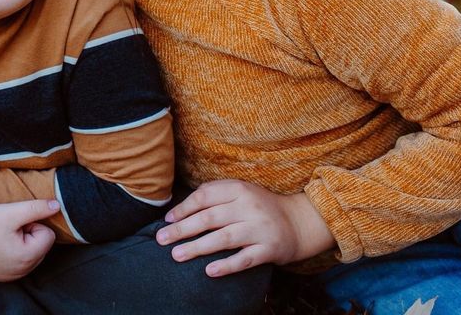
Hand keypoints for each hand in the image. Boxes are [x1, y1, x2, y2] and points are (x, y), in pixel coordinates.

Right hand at [0, 199, 59, 281]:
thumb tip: (57, 206)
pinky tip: (0, 246)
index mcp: (27, 257)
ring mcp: (13, 276)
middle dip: (29, 234)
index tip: (16, 223)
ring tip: (4, 237)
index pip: (48, 235)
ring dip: (22, 243)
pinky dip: (14, 253)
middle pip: (41, 246)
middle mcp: (23, 271)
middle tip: (9, 229)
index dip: (34, 224)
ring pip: (32, 254)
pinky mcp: (5, 276)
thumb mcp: (12, 212)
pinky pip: (20, 262)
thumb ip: (37, 209)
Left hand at [156, 180, 333, 275]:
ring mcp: (260, 229)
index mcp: (240, 190)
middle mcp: (249, 207)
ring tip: (177, 255)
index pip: (205, 197)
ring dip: (198, 247)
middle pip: (210, 218)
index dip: (183, 208)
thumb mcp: (241, 192)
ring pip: (225, 238)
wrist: (299, 222)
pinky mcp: (269, 249)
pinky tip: (209, 271)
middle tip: (161, 239)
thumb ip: (214, 195)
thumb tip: (179, 210)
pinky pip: (245, 259)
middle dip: (183, 229)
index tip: (167, 220)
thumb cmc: (259, 208)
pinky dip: (227, 265)